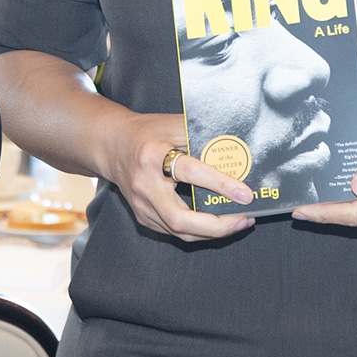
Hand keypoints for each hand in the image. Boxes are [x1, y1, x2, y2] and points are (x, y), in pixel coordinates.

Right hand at [99, 110, 256, 241]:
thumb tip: (236, 151)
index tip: (245, 194)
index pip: (190, 173)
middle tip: (244, 219)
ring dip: (212, 232)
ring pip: (179, 232)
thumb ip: (202, 136)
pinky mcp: (143, 216)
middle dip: (216, 226)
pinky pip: (174, 232)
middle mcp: (145, 185)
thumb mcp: (174, 124)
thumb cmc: (147, 132)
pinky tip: (218, 224)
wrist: (112, 146)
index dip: (220, 184)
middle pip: (180, 219)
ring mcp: (141, 205)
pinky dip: (199, 231)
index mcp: (153, 155)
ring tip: (239, 222)